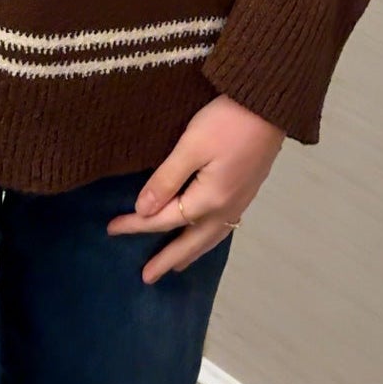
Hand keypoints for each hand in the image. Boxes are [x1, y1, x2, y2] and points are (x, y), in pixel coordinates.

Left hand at [106, 94, 285, 283]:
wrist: (270, 106)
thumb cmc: (227, 122)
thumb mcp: (192, 146)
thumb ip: (166, 179)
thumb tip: (143, 210)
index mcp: (208, 200)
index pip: (164, 219)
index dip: (136, 224)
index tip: (112, 229)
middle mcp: (225, 209)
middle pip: (190, 241)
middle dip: (167, 259)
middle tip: (147, 277)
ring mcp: (240, 202)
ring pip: (210, 238)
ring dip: (191, 253)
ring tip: (177, 266)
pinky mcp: (247, 192)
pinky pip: (222, 228)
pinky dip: (208, 240)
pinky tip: (206, 236)